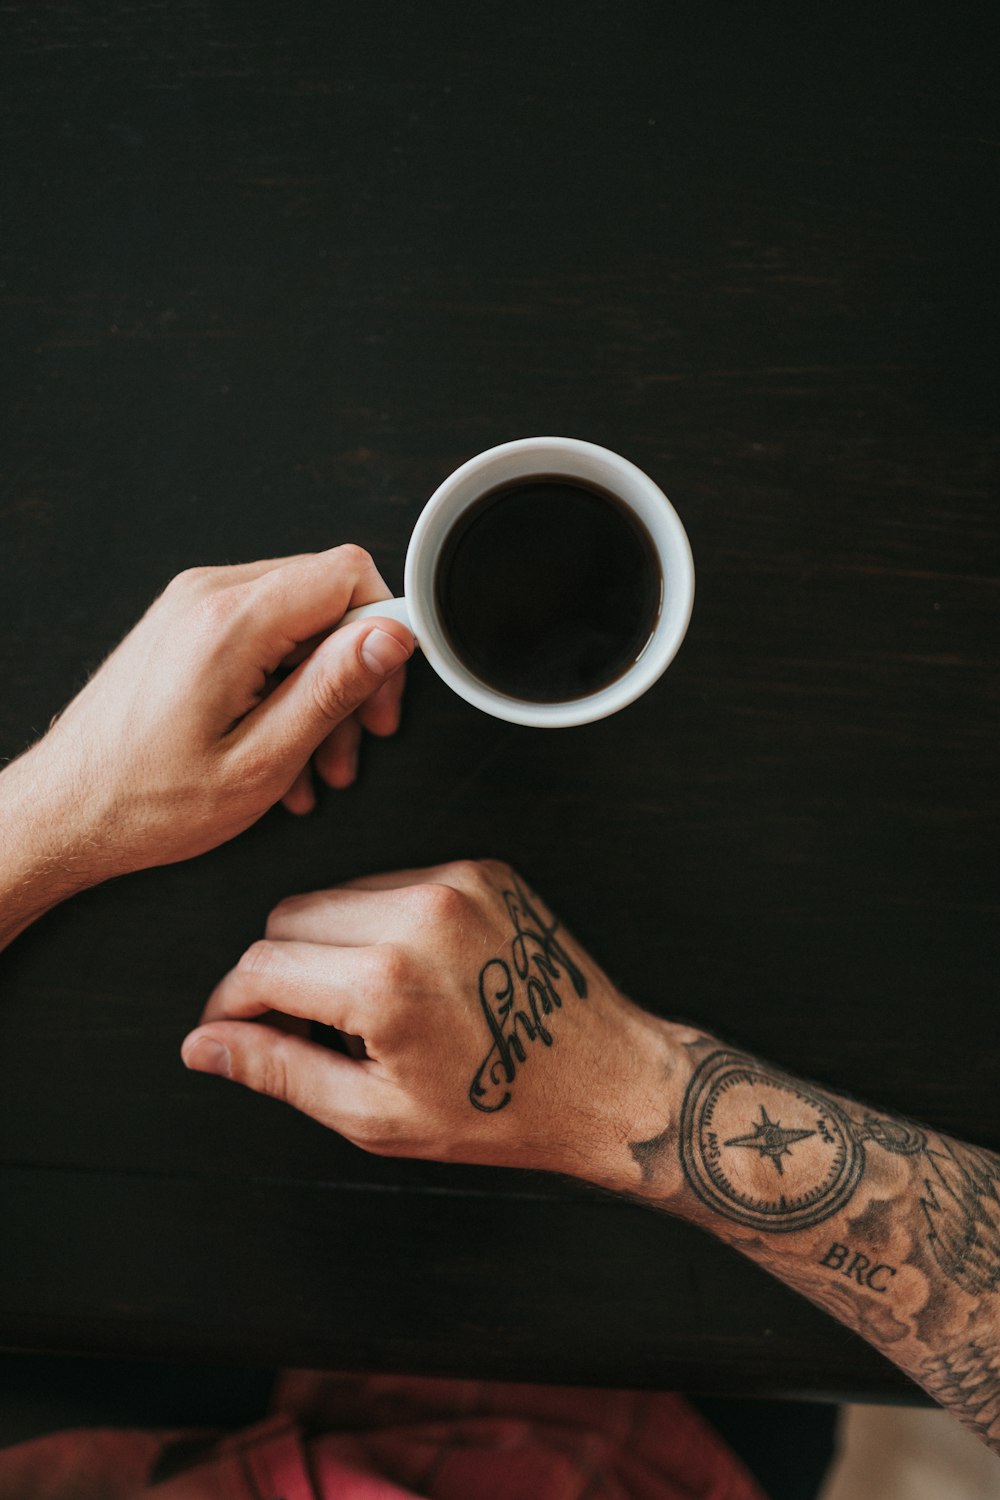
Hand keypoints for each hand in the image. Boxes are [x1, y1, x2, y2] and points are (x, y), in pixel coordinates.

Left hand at [14, 547, 413, 881]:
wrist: (63, 812)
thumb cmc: (146, 802)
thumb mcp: (261, 761)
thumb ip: (331, 689)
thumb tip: (392, 634)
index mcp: (229, 623)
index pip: (347, 574)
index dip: (383, 632)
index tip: (381, 695)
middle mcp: (207, 596)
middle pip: (326, 598)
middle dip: (353, 673)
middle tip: (356, 741)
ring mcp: (191, 606)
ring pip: (298, 621)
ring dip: (320, 691)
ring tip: (315, 765)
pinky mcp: (185, 625)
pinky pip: (261, 635)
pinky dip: (284, 687)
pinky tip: (281, 750)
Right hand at [182, 860, 675, 1186]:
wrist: (608, 1081)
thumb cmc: (501, 1109)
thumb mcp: (374, 1115)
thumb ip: (278, 1070)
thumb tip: (204, 1046)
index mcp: (386, 979)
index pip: (260, 966)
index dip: (230, 1006)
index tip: (230, 1031)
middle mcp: (418, 912)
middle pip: (289, 917)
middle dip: (278, 973)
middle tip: (305, 1029)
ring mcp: (455, 883)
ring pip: (337, 894)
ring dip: (329, 945)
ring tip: (368, 1010)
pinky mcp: (482, 871)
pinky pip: (393, 883)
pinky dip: (380, 924)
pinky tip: (411, 976)